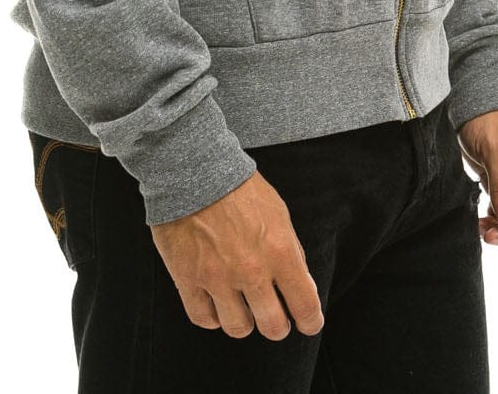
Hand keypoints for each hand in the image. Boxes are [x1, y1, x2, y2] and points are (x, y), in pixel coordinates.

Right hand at [149, 169, 324, 339]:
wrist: (195, 169)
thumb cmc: (240, 188)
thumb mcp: (278, 213)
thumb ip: (291, 251)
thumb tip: (300, 284)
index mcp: (279, 252)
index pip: (305, 305)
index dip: (310, 321)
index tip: (308, 323)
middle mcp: (251, 271)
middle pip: (272, 327)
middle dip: (277, 326)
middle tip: (274, 318)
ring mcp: (218, 278)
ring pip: (238, 328)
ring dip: (244, 321)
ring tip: (242, 308)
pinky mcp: (188, 279)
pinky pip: (204, 319)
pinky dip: (212, 316)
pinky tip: (216, 305)